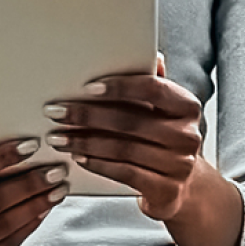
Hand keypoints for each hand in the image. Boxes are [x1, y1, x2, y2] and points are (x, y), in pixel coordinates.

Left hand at [50, 54, 239, 245]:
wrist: (181, 186)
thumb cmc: (162, 139)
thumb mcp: (162, 111)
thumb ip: (154, 84)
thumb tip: (152, 54)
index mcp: (187, 106)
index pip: (153, 88)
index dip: (120, 86)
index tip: (87, 87)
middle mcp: (188, 135)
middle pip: (131, 121)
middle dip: (88, 115)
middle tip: (57, 112)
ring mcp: (180, 165)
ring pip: (123, 149)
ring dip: (85, 142)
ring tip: (59, 137)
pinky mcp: (167, 191)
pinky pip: (125, 173)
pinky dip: (98, 164)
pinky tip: (78, 157)